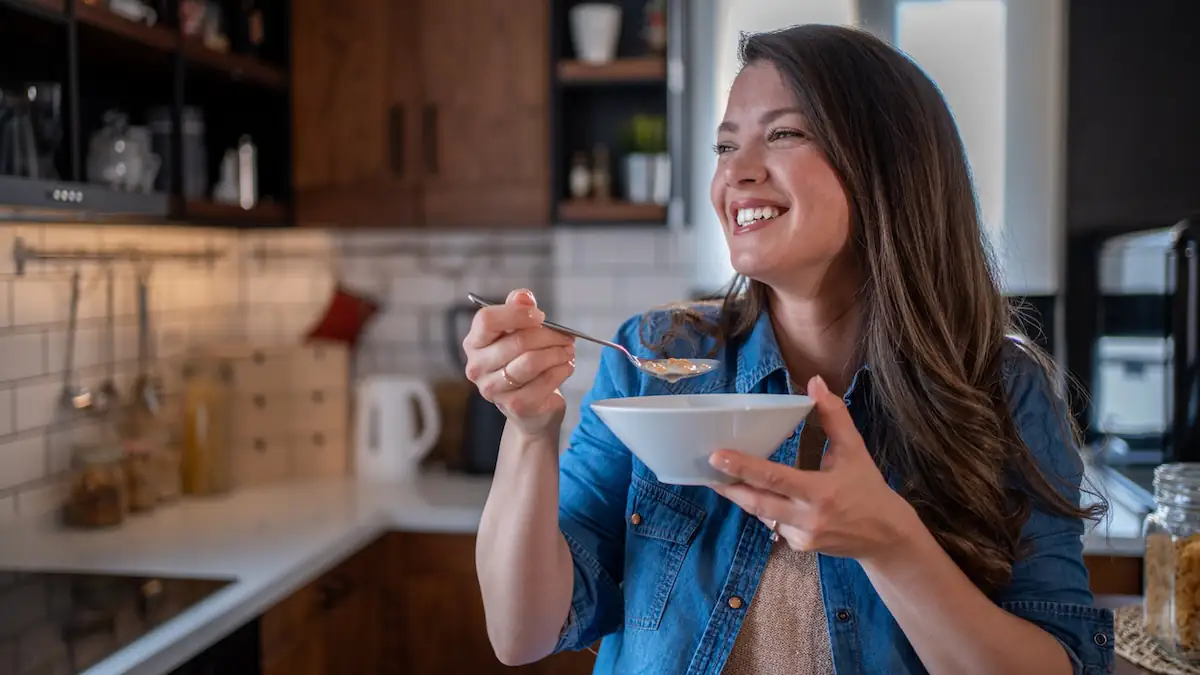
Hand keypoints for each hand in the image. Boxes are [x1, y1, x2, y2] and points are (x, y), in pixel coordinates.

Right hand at [463, 289, 575, 436]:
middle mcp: (477, 367)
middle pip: (518, 341)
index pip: (487, 320)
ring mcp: (494, 389)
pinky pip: (545, 381)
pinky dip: (561, 370)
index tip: (540, 316)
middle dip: (549, 336)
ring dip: (557, 353)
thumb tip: (524, 297)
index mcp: (474, 343)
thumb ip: (518, 308)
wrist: (529, 406)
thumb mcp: (518, 330)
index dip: (516, 314)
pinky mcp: (516, 405)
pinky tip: (566, 366)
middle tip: (566, 336)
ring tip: (568, 350)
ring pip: (532, 362)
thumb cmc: (521, 361)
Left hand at [709, 375, 919, 561]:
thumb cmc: (868, 488)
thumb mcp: (855, 450)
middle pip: (758, 502)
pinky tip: (766, 499)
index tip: (716, 456)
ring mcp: (803, 536)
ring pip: (763, 515)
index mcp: (821, 492)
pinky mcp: (801, 547)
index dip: (743, 467)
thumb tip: (815, 383)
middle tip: (707, 470)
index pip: (775, 478)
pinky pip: (775, 526)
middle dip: (730, 487)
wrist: (886, 536)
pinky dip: (767, 511)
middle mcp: (808, 518)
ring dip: (744, 498)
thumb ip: (834, 416)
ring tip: (723, 481)